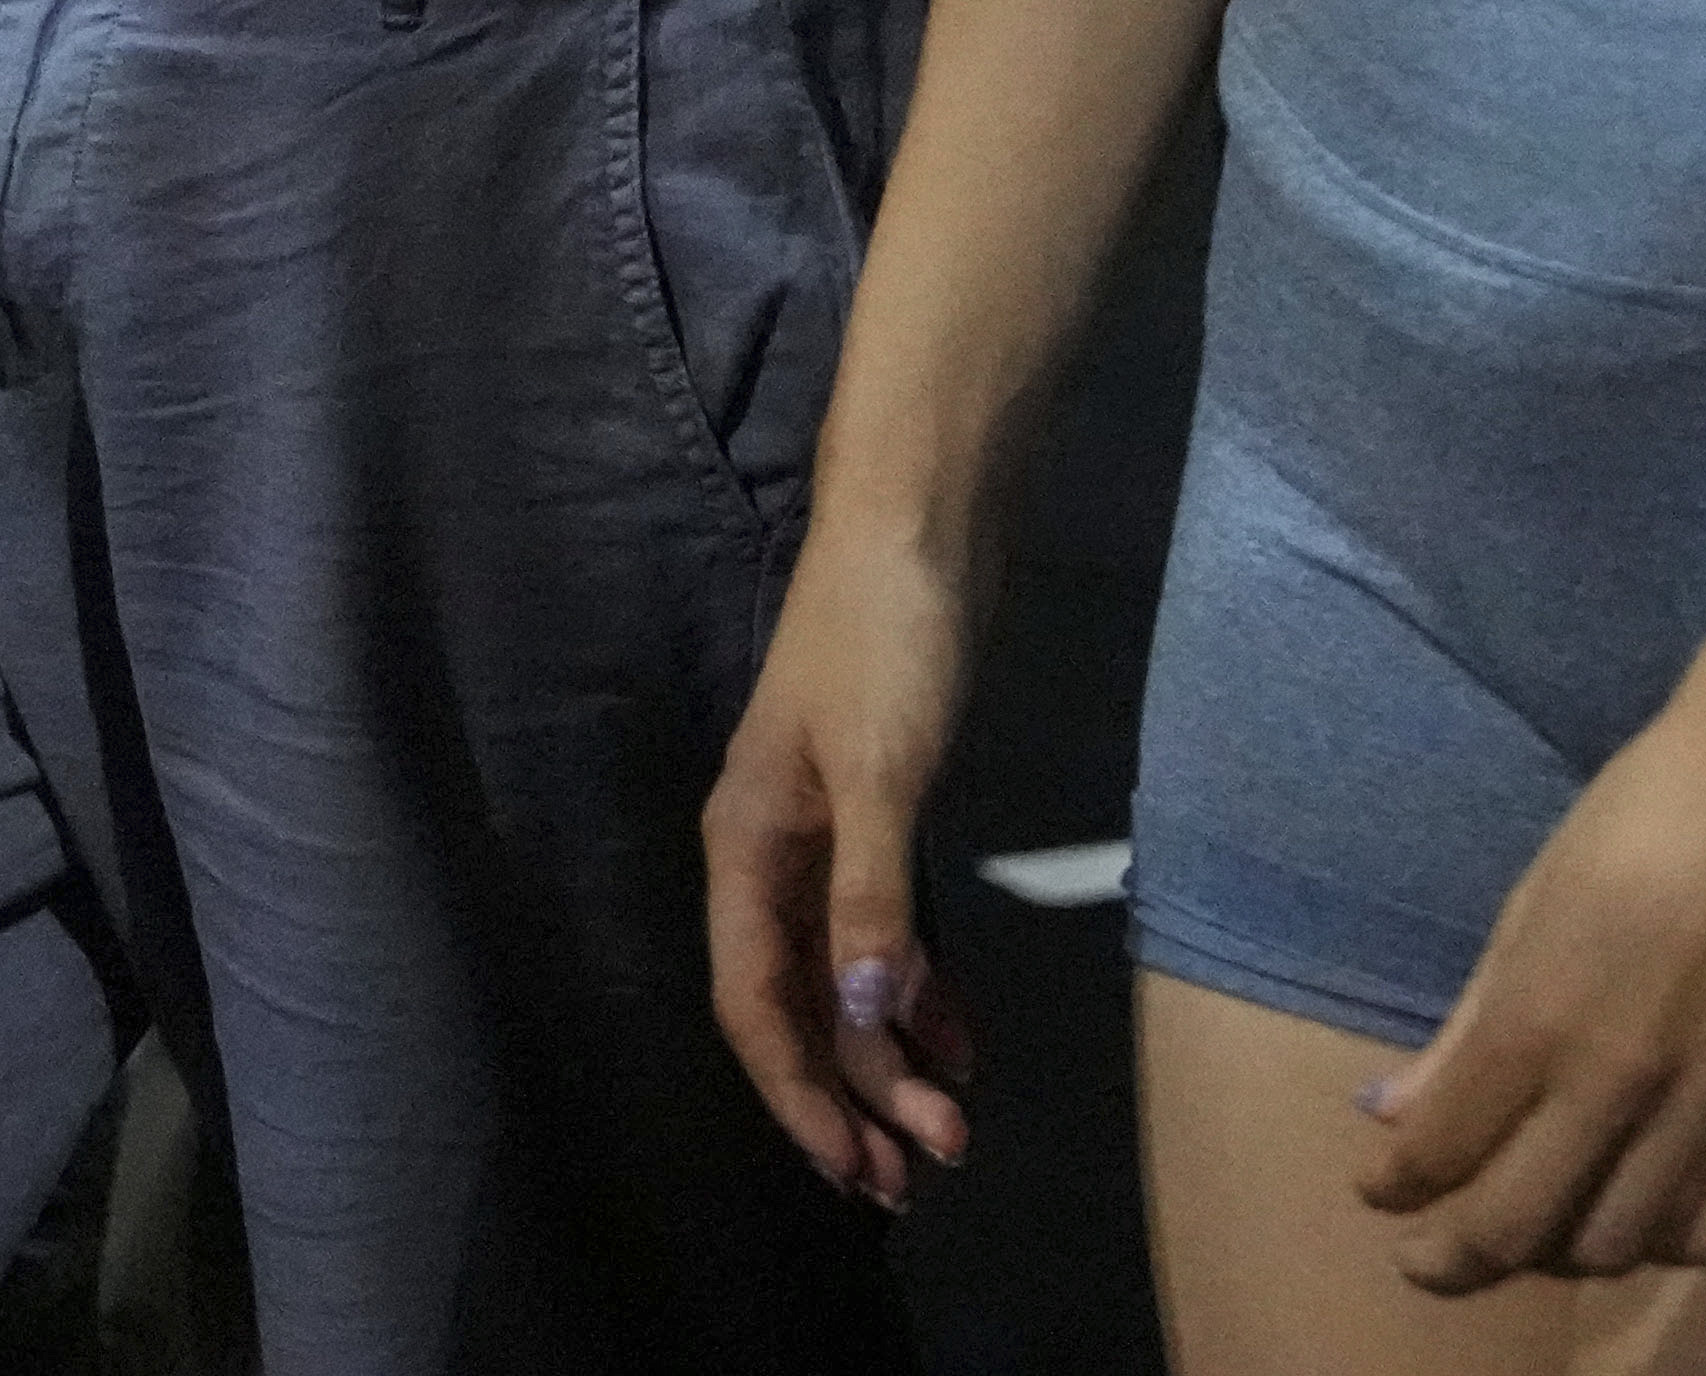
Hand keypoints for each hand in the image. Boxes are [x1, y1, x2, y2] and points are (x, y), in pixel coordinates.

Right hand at [699, 517, 980, 1206]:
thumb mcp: (881, 772)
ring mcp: (821, 834)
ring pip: (842, 978)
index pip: (755, 1002)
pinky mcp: (874, 814)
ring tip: (945, 1136)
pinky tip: (960, 1039)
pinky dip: (918, 993)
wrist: (918, 524)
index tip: (855, 1170)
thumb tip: (863, 1022)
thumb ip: (870, 899)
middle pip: (796, 1007)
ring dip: (888, 1059)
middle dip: (849, 1098)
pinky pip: (883, 935)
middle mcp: (769, 852)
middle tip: (914, 1182)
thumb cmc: (886, 641)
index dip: (800, 1096)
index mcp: (745, 846)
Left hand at [1351, 673, 1705, 1287]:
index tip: (1380, 1195)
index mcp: (1541, 1014)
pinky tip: (1645, 1219)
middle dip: (1458, 1257)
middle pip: (1523, 1224)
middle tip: (1434, 1258)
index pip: (1446, 1148)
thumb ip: (1466, 1026)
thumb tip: (1388, 1112)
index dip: (1397, 1189)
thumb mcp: (1527, 908)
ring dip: (1563, 1253)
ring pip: (1623, 1243)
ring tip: (1540, 1229)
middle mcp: (1623, 1076)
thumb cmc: (1635, 823)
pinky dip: (1672, 1245)